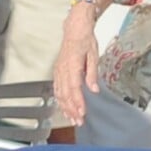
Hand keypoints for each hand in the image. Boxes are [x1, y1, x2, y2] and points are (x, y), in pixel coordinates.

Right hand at [53, 5, 99, 125]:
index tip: (82, 112)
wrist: (75, 29)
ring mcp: (58, 70)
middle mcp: (63, 69)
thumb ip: (92, 74)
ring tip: (72, 118)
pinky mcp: (57, 71)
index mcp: (72, 65)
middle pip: (65, 94)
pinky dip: (60, 100)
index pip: (74, 88)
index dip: (78, 102)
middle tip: (78, 121)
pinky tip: (64, 107)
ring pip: (59, 93)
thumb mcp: (93, 55)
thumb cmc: (85, 39)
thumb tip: (94, 89)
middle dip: (72, 109)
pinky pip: (57, 88)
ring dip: (65, 107)